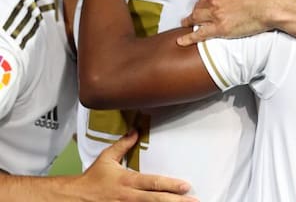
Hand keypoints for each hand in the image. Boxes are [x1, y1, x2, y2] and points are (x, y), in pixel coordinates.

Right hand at [76, 131, 196, 200]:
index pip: (153, 183)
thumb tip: (135, 130)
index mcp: (127, 181)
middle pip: (156, 200)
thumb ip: (123, 145)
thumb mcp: (107, 158)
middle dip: (176, 201)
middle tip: (194, 200)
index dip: (170, 185)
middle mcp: (128, 197)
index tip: (186, 186)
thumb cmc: (92, 178)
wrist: (73, 198)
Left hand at [178, 0, 277, 45]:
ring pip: (196, 17)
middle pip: (199, 4)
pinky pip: (200, 34)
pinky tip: (181, 41)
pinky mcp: (220, 29)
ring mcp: (216, 14)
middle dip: (198, 8)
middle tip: (197, 12)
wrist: (272, 3)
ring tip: (186, 23)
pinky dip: (189, 38)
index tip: (206, 1)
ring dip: (190, 20)